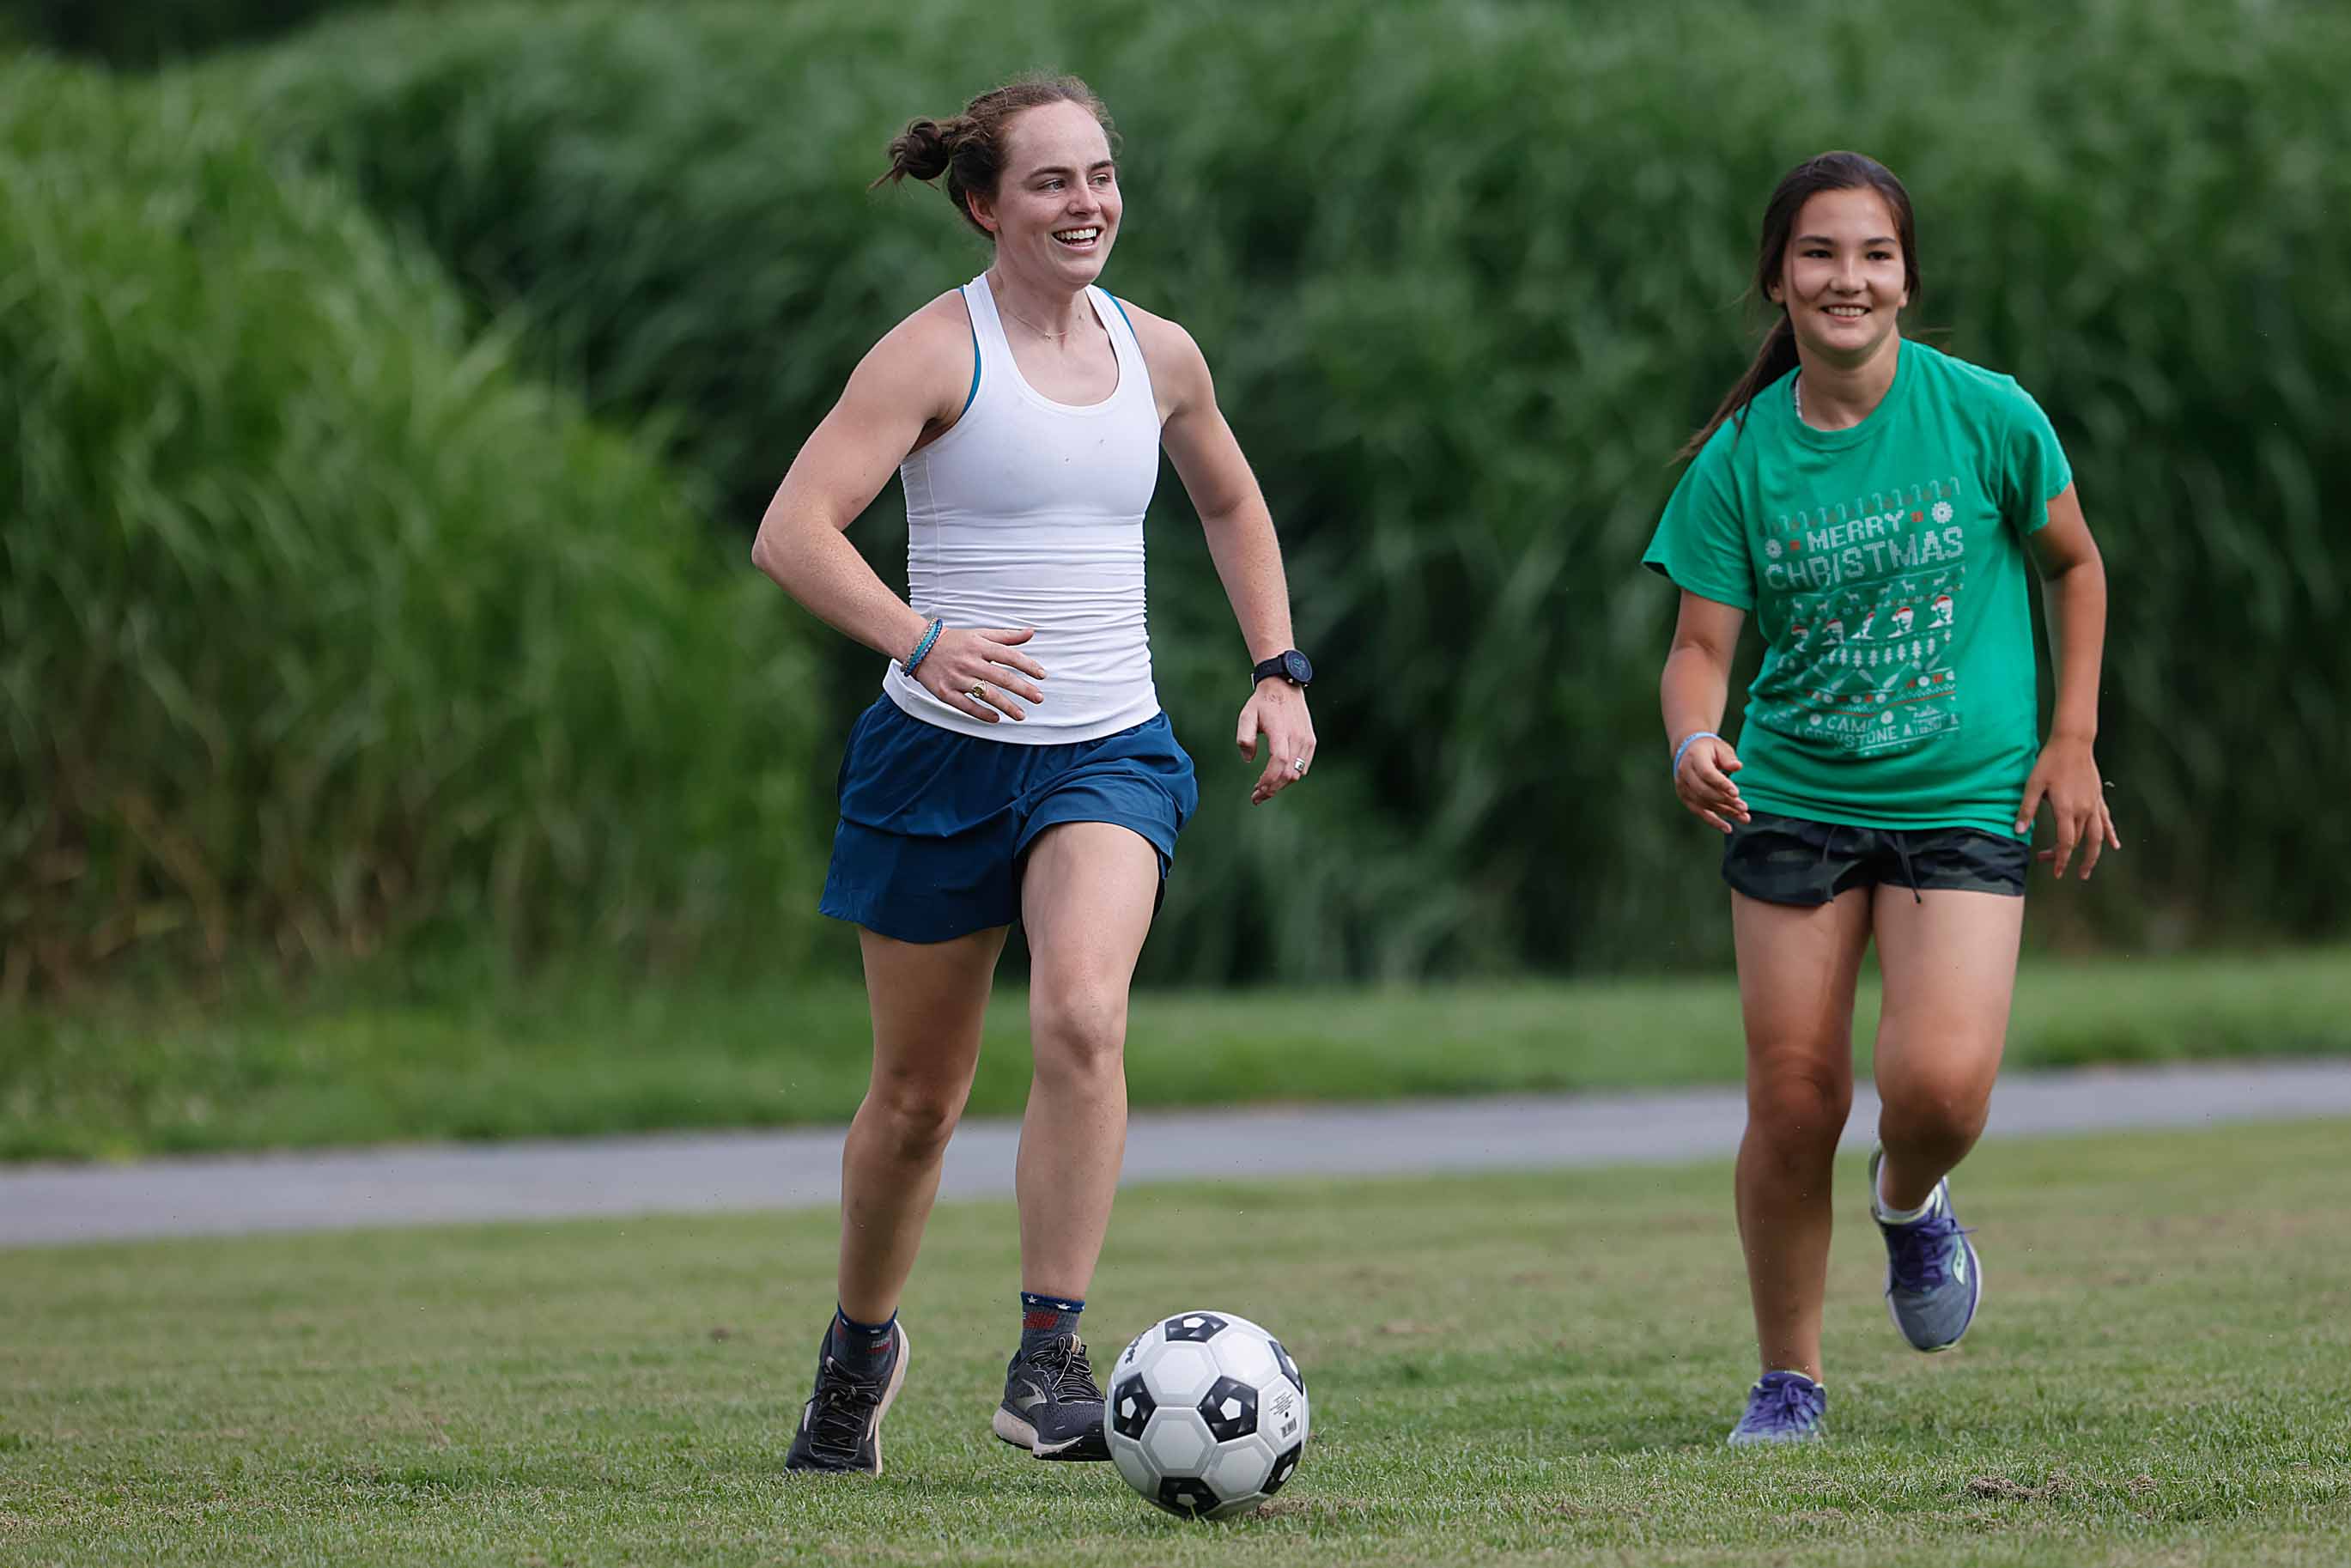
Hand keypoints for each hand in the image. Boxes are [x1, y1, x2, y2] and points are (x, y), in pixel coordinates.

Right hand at [914, 626, 1046, 722]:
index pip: (1009, 656)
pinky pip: (966, 706)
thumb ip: (1006, 636)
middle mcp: (970, 662)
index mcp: (979, 646)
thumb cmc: (953, 642)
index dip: (1028, 665)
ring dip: (1006, 706)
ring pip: (986, 694)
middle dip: (1023, 689)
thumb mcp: (980, 634)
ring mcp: (957, 678)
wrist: (919, 647)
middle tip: (1038, 698)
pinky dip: (982, 714)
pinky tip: (996, 718)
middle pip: (1002, 677)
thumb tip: (1030, 632)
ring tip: (1021, 714)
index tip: (1041, 675)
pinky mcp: (946, 692)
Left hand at [1236, 679, 1315, 804]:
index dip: (1269, 781)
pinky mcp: (1311, 741)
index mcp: (1281, 731)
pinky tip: (1278, 777)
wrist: (1285, 685)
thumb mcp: (1246, 716)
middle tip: (1257, 797)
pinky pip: (1304, 766)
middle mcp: (1297, 737)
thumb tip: (1249, 759)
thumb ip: (1244, 737)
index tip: (1256, 791)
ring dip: (1281, 784)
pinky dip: (1291, 776)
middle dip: (1272, 789)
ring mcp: (1307, 740)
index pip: (1279, 763)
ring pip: (1297, 773)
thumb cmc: (1263, 702)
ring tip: (1265, 788)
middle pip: (1288, 773)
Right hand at [1674, 735, 1749, 833]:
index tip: (1737, 793)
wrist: (1688, 750)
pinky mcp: (1685, 798)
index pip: (1707, 774)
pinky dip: (1714, 821)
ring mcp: (1683, 787)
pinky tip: (1728, 828)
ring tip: (1744, 817)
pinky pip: (1699, 812)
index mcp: (1693, 758)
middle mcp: (1685, 774)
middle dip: (1726, 801)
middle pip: (1705, 791)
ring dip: (1724, 812)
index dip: (1721, 784)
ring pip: (1704, 804)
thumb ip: (1728, 758)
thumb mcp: (1720, 748)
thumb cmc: (1709, 749)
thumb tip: (1737, 767)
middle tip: (1744, 807)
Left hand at [2015, 735, 2120, 879]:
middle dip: (2065, 856)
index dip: (2060, 859)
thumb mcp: (2033, 784)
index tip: (2055, 871)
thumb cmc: (2050, 762)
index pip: (2065, 843)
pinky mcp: (2098, 798)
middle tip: (2052, 865)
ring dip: (2092, 855)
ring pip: (2096, 837)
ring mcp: (2093, 805)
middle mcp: (2084, 811)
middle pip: (2077, 842)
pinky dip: (2110, 834)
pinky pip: (2107, 821)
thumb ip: (2026, 809)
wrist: (2073, 743)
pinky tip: (2115, 845)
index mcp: (2066, 809)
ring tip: (2087, 870)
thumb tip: (2018, 831)